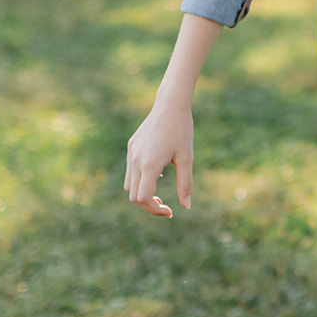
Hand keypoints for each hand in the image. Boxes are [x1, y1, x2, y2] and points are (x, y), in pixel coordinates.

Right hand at [125, 100, 194, 217]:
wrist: (170, 105)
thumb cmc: (182, 130)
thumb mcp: (187, 158)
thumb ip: (185, 184)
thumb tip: (186, 207)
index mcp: (149, 165)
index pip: (143, 198)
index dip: (155, 209)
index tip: (170, 211)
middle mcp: (135, 161)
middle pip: (134, 196)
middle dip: (149, 204)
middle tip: (166, 207)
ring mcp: (131, 154)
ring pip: (129, 185)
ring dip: (143, 193)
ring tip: (160, 194)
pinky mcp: (131, 147)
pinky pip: (131, 171)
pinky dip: (140, 180)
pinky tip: (157, 174)